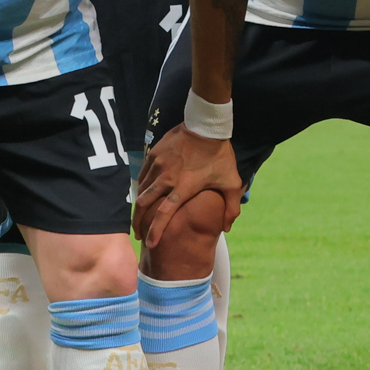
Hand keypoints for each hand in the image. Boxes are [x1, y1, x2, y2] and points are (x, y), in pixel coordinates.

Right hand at [134, 127, 246, 246]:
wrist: (207, 125)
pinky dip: (141, 187)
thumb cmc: (220, 156)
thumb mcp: (231, 182)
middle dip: (138, 222)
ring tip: (140, 216)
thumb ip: (231, 207)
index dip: (155, 231)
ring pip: (141, 189)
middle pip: (144, 204)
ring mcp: (158, 165)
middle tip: (138, 234)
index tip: (150, 244)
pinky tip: (144, 193)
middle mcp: (166, 178)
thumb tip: (227, 228)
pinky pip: (143, 174)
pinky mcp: (154, 154)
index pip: (164, 214)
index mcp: (183, 187)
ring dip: (139, 205)